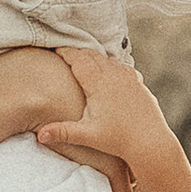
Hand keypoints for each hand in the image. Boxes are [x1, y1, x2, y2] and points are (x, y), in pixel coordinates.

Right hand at [34, 47, 190, 191]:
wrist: (151, 142)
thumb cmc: (118, 140)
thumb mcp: (87, 135)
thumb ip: (62, 132)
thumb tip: (39, 135)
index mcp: (99, 83)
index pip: (78, 59)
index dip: (65, 52)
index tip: (55, 49)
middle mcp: (114, 75)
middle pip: (91, 55)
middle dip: (77, 52)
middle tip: (64, 51)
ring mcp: (128, 78)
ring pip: (107, 59)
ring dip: (93, 57)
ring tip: (82, 59)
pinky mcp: (138, 83)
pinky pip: (121, 66)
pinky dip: (110, 64)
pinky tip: (107, 69)